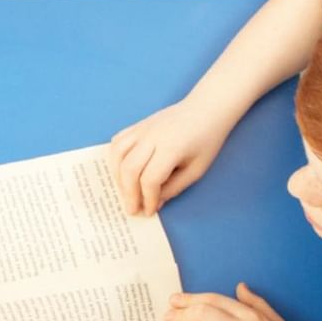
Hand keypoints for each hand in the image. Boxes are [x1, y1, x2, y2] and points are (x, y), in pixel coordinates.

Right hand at [108, 97, 235, 214]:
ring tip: (125, 191)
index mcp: (171, 148)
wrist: (206, 109)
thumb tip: (155, 202)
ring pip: (117, 154)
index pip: (150, 179)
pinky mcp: (137, 125)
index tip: (149, 211)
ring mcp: (142, 129)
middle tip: (132, 209)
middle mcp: (151, 137)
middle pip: (129, 169)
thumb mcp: (196, 169)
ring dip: (117, 177)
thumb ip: (174, 187)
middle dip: (129, 194)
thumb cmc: (206, 140)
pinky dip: (115, 158)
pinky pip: (118, 141)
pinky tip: (121, 170)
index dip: (148, 199)